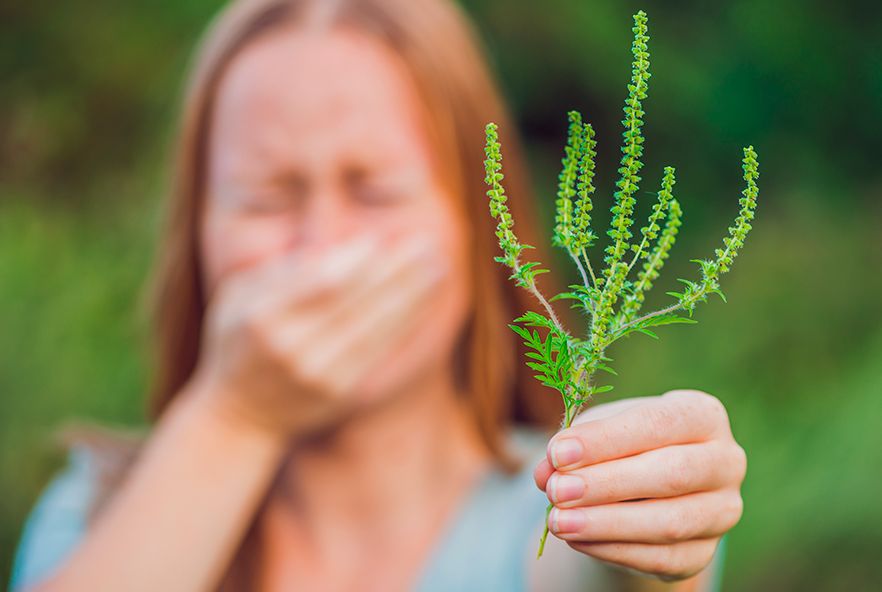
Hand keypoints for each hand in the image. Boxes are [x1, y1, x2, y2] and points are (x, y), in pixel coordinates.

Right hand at [187, 232, 446, 439]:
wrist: (239, 416)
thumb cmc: (239, 340)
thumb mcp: (236, 297)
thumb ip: (281, 271)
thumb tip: (337, 250)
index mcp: (260, 316)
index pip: (318, 282)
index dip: (353, 261)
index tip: (379, 240)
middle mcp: (290, 346)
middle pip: (354, 301)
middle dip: (396, 270)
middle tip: (427, 244)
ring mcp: (318, 373)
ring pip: (375, 326)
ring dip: (412, 294)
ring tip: (436, 267)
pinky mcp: (340, 392)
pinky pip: (379, 350)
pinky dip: (404, 322)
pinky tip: (423, 301)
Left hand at [533, 390, 746, 580]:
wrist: (644, 490)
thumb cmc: (621, 445)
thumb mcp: (596, 433)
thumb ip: (572, 446)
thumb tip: (547, 472)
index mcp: (702, 415)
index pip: (658, 423)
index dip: (606, 439)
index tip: (559, 452)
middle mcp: (725, 461)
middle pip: (670, 473)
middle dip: (607, 483)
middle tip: (557, 490)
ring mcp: (721, 511)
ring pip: (668, 522)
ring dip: (606, 523)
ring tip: (558, 521)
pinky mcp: (705, 553)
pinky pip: (661, 557)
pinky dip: (613, 550)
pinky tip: (577, 540)